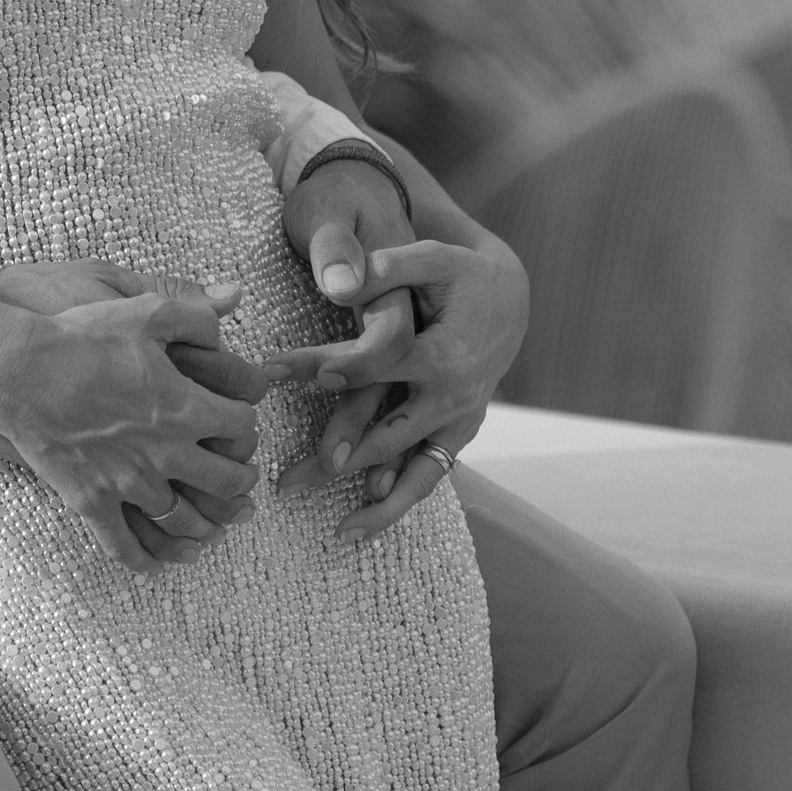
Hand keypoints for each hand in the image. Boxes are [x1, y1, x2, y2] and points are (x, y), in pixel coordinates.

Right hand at [0, 271, 265, 573]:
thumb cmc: (81, 336)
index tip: (238, 421)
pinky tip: (159, 564)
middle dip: (241, 482)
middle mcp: (165, 453)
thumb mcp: (145, 310)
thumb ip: (196, 312)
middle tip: (240, 478)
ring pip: (183, 520)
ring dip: (207, 525)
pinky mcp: (91, 502)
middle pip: (226, 483)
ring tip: (213, 522)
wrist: (18, 370)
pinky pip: (125, 545)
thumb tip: (230, 306)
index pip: (242, 427)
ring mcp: (127, 483)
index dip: (247, 424)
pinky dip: (146, 560)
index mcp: (186, 408)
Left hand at [269, 196, 527, 520]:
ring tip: (335, 532)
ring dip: (375, 507)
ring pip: (414, 473)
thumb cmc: (459, 274)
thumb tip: (341, 284)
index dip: (331, 370)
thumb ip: (390, 269)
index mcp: (443, 354)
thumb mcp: (432, 259)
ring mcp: (458, 421)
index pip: (376, 367)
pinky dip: (399, 502)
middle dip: (336, 459)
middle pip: (387, 437)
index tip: (282, 373)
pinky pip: (430, 476)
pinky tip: (360, 525)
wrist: (510, 296)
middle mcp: (452, 397)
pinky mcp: (458, 433)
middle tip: (285, 482)